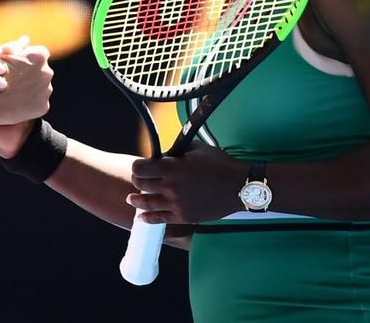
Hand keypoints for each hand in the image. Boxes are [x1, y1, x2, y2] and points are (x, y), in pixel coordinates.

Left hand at [127, 142, 244, 223]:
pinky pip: (160, 220)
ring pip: (147, 203)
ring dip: (136, 200)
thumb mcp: (196, 148)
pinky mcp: (184, 217)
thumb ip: (176, 151)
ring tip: (131, 199)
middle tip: (139, 179)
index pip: (140, 168)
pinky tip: (141, 218)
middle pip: (141, 185)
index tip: (141, 166)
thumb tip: (163, 154)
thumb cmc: (219, 164)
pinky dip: (148, 218)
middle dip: (138, 180)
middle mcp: (170, 187)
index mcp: (171, 168)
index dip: (138, 166)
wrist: (239, 186)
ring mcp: (176, 204)